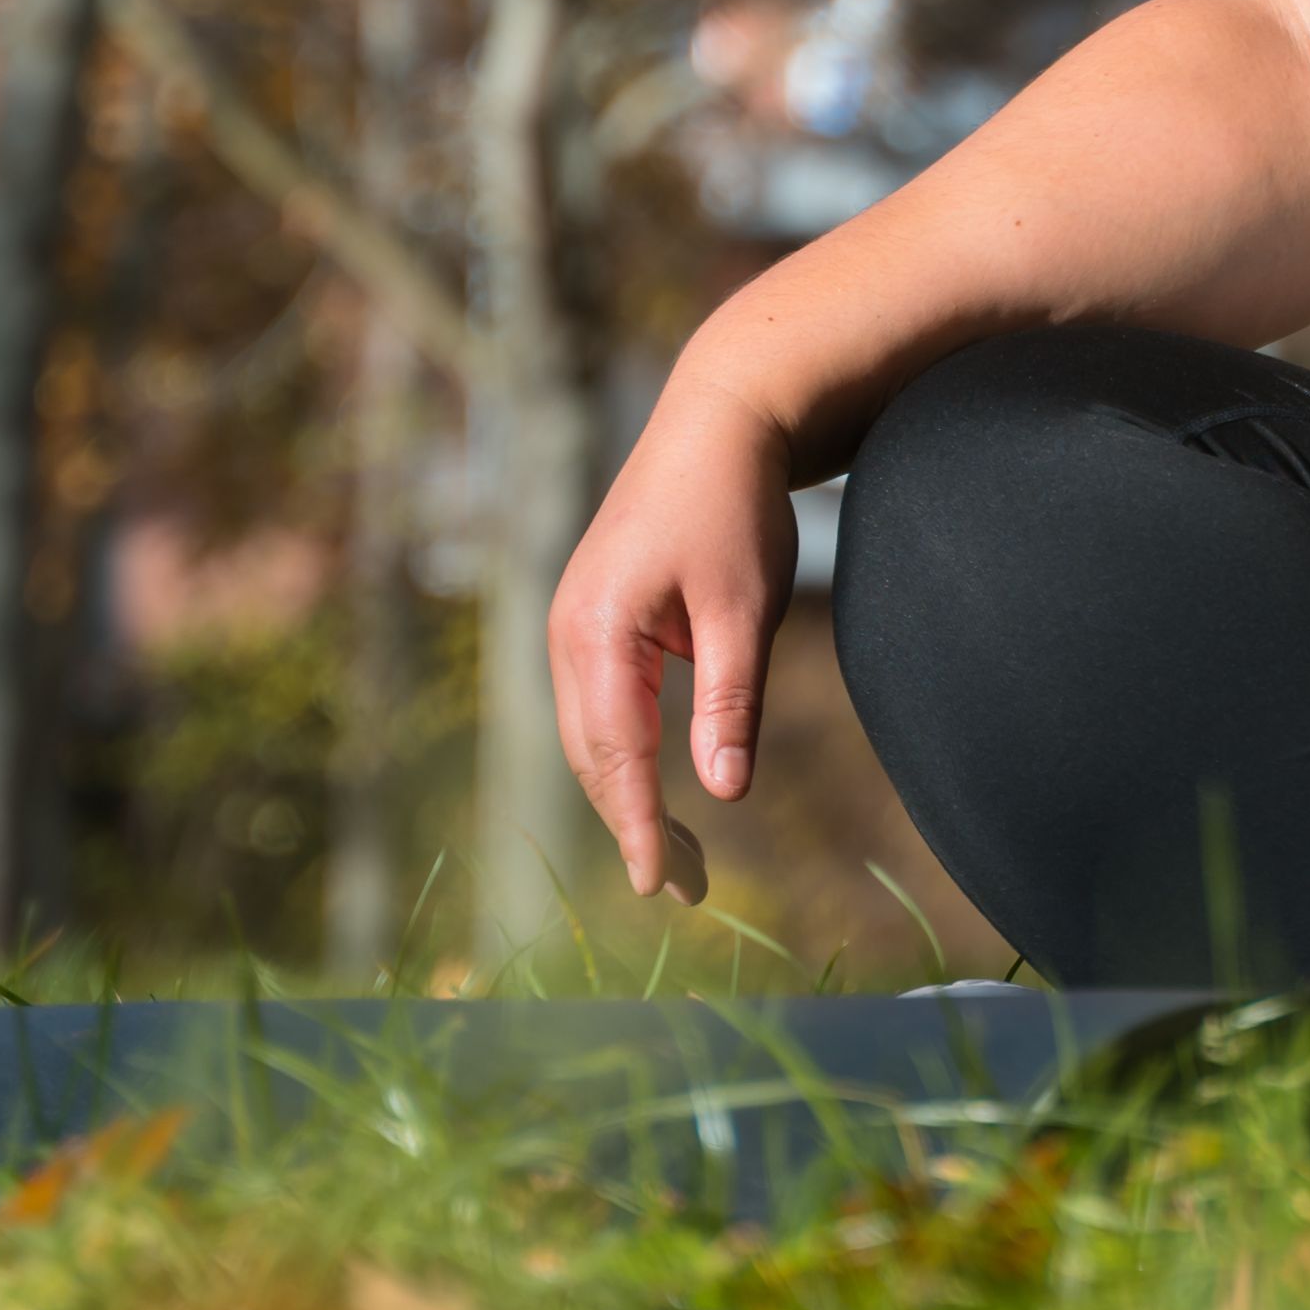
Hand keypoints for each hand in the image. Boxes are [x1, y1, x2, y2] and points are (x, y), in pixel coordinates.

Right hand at [545, 381, 801, 899]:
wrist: (719, 420)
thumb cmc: (733, 507)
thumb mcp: (742, 608)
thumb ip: (728, 702)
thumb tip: (723, 794)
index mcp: (598, 629)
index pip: (615, 754)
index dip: (638, 826)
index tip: (659, 886)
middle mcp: (567, 631)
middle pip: (590, 754)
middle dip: (630, 823)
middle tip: (681, 889)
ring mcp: (572, 623)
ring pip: (588, 734)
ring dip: (624, 794)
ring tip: (673, 857)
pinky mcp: (591, 617)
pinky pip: (596, 705)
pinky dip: (622, 754)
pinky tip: (656, 787)